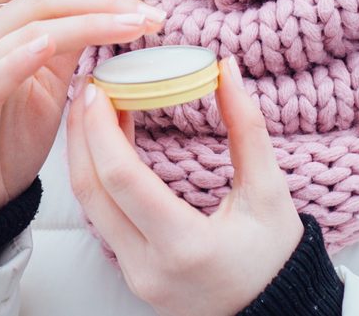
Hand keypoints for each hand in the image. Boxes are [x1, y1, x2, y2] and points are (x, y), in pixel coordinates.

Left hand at [66, 56, 305, 315]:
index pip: (123, 179)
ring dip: (85, 153)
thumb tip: (224, 67)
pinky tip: (109, 144)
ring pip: (88, 206)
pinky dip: (98, 177)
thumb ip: (247, 128)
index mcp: (185, 245)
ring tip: (95, 108)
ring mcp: (134, 275)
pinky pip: (101, 219)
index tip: (99, 88)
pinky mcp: (129, 275)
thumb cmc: (277, 257)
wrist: (275, 315)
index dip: (102, 129)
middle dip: (81, 133)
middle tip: (88, 86)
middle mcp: (148, 266)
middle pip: (91, 191)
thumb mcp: (270, 192)